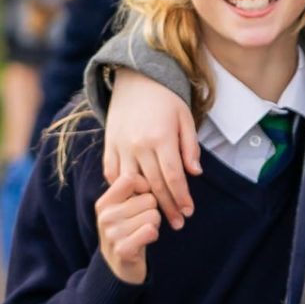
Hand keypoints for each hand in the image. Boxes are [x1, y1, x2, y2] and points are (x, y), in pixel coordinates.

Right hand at [95, 174, 162, 284]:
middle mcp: (105, 216)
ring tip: (142, 231)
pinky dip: (153, 235)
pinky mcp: (123, 249)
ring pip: (154, 215)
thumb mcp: (122, 208)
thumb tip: (149, 175)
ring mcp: (112, 233)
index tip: (144, 196)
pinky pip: (151, 230)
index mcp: (104, 202)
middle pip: (149, 198)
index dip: (145, 185)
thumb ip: (132, 191)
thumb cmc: (127, 230)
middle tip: (142, 221)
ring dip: (154, 223)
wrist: (119, 265)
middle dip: (152, 209)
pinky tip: (144, 240)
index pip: (130, 178)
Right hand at [102, 69, 201, 228]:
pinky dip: (122, 189)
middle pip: (154, 185)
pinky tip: (133, 200)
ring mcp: (121, 146)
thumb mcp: (185, 119)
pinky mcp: (109, 146)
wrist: (135, 79)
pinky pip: (112, 174)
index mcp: (160, 138)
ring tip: (158, 218)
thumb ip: (189, 147)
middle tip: (178, 224)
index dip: (181, 197)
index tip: (188, 211)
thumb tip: (195, 173)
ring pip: (132, 184)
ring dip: (145, 204)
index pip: (173, 176)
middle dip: (168, 207)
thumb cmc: (166, 100)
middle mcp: (139, 145)